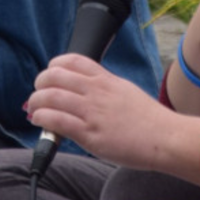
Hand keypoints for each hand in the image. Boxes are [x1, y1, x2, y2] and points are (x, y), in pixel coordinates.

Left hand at [28, 55, 199, 177]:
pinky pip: (57, 120)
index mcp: (106, 79)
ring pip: (52, 96)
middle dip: (40, 83)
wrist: (166, 138)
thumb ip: (104, 88)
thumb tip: (84, 92)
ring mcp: (93, 112)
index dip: (54, 65)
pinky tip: (39, 121)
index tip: (49, 75)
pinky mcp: (90, 134)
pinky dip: (42, 118)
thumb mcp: (125, 91)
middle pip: (55, 76)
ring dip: (36, 102)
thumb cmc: (149, 120)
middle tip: (37, 94)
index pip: (72, 60)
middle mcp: (97, 91)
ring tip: (33, 109)